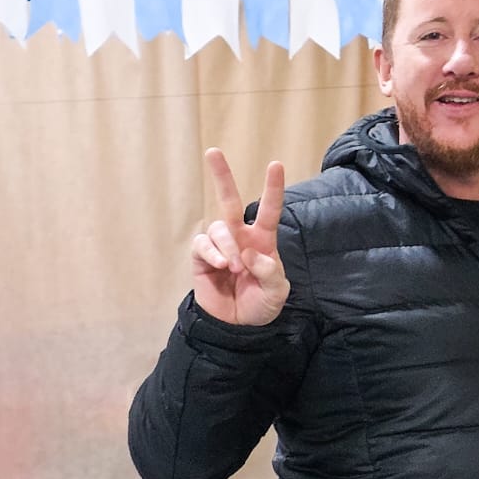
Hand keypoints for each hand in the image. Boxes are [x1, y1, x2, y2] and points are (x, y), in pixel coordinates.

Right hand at [191, 148, 289, 325]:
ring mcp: (220, 246)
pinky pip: (203, 245)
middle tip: (213, 152)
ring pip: (218, 228)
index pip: (269, 210)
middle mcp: (240, 238)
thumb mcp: (276, 291)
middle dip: (221, 176)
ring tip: (234, 269)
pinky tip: (220, 266)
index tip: (275, 164)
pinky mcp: (202, 258)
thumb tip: (250, 254)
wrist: (239, 326)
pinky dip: (212, 253)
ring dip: (227, 246)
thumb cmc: (261, 304)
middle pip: (229, 201)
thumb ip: (269, 272)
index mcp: (263, 241)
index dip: (272, 188)